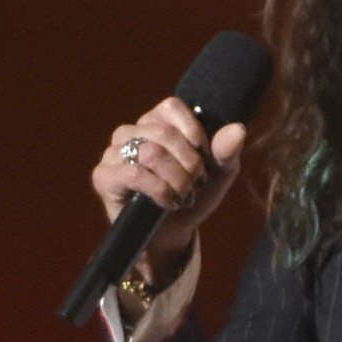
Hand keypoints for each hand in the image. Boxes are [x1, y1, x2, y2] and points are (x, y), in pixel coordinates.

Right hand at [92, 98, 247, 279]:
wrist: (172, 234)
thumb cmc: (193, 197)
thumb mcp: (218, 173)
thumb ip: (227, 150)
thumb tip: (238, 129)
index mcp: (155, 122)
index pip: (172, 107)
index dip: (195, 134)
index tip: (205, 159)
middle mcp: (130, 132)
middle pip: (165, 132)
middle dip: (190, 163)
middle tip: (197, 184)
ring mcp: (113, 153)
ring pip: (151, 152)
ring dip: (177, 179)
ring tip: (184, 195)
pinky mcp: (103, 176)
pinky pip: (134, 174)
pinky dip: (160, 190)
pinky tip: (169, 202)